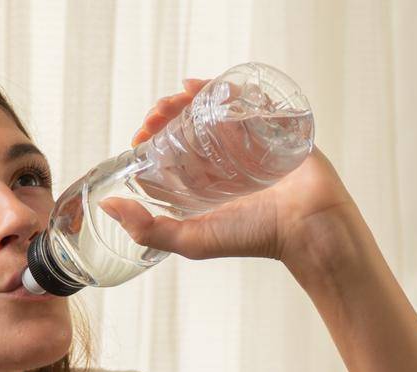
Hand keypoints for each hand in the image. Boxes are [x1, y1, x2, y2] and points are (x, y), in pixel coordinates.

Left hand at [98, 77, 358, 264]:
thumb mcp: (192, 239)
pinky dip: (228, 88)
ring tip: (177, 98)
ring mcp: (254, 140)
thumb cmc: (255, 238)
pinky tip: (206, 87)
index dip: (154, 134)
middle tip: (155, 115)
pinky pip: (252, 98)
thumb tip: (107, 206)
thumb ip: (149, 229)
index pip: (175, 147)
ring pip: (217, 106)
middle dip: (169, 111)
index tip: (139, 134)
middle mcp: (230, 158)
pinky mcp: (278, 126)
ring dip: (192, 96)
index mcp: (210, 180)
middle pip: (192, 121)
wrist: (309, 230)